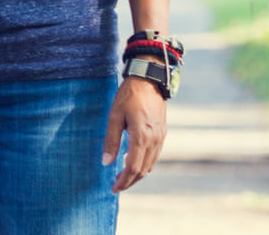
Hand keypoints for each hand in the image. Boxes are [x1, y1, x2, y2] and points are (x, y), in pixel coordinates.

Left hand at [102, 73, 167, 192]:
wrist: (148, 80)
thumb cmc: (128, 96)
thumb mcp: (114, 116)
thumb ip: (111, 140)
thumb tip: (106, 162)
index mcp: (141, 137)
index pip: (133, 168)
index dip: (123, 181)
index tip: (113, 188)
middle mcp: (154, 141)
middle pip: (143, 170)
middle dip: (129, 181)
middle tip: (116, 186)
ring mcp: (160, 137)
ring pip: (150, 165)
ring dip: (137, 174)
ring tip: (122, 177)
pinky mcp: (162, 133)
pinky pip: (154, 156)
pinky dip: (144, 164)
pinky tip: (132, 161)